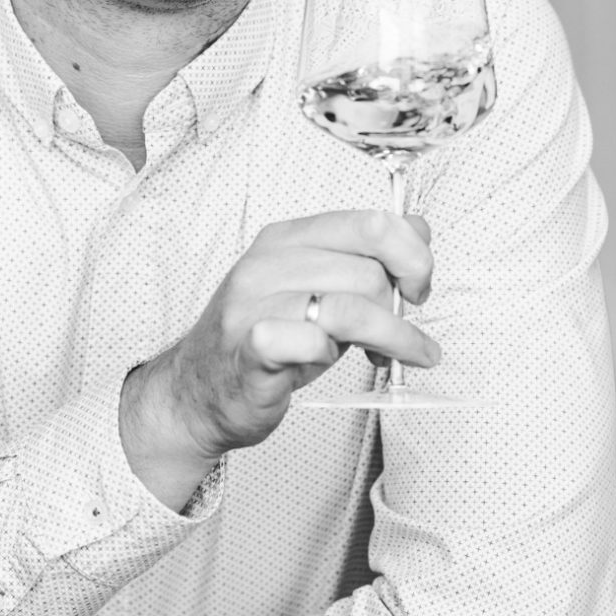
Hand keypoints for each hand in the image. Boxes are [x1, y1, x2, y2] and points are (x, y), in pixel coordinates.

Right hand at [120, 209, 436, 507]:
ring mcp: (254, 303)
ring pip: (351, 306)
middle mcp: (268, 263)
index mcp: (287, 238)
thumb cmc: (266, 341)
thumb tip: (418, 230)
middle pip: (368, 271)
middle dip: (398, 309)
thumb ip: (363, 259)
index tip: (419, 286)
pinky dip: (333, 356)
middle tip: (401, 335)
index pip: (371, 222)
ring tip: (398, 356)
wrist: (197, 392)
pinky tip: (329, 363)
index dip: (413, 256)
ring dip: (389, 338)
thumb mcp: (316, 288)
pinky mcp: (250, 348)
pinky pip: (313, 342)